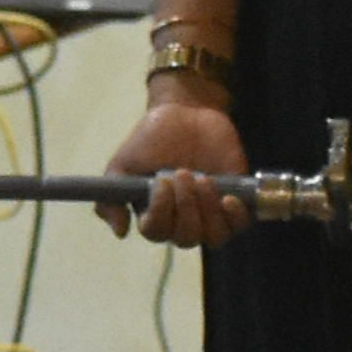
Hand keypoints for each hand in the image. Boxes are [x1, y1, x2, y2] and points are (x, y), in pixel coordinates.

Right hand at [104, 87, 244, 243]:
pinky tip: (229, 198)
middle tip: (184, 173)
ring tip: (206, 180)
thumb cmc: (152, 139)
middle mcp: (182, 220)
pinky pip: (239, 226)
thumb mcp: (123, 164)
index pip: (156, 232)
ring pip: (213, 237)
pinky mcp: (235, 203)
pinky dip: (236, 217)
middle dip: (186, 207)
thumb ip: (111, 198)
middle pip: (186, 238)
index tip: (162, 181)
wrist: (186, 113)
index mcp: (154, 214)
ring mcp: (210, 214)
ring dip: (209, 212)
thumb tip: (121, 232)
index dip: (161, 212)